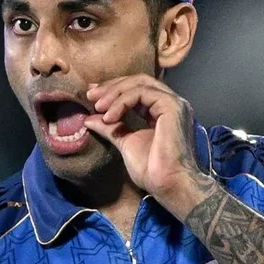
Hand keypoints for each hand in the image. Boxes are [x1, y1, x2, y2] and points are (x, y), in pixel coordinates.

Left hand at [84, 75, 210, 215]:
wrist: (167, 183)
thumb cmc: (151, 168)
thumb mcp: (125, 142)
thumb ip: (110, 128)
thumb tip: (89, 119)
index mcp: (162, 111)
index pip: (137, 89)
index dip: (114, 89)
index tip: (92, 95)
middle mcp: (171, 103)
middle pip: (139, 80)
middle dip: (112, 86)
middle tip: (90, 95)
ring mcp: (174, 103)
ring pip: (140, 83)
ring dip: (114, 93)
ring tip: (97, 107)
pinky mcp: (172, 107)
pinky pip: (142, 93)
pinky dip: (121, 101)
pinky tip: (109, 116)